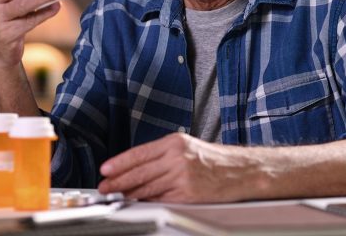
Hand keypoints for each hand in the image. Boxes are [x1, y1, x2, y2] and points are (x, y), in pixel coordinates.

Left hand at [97, 133, 265, 202]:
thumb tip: (136, 167)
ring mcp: (182, 177)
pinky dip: (148, 201)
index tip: (105, 169)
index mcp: (174, 143)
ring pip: (147, 187)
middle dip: (118, 180)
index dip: (119, 163)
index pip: (139, 153)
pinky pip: (162, 199)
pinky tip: (138, 202)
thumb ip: (162, 154)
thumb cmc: (214, 159)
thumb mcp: (186, 146)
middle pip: (139, 172)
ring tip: (116, 196)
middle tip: (104, 186)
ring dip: (129, 193)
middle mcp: (177, 158)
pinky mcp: (188, 195)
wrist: (241, 171)